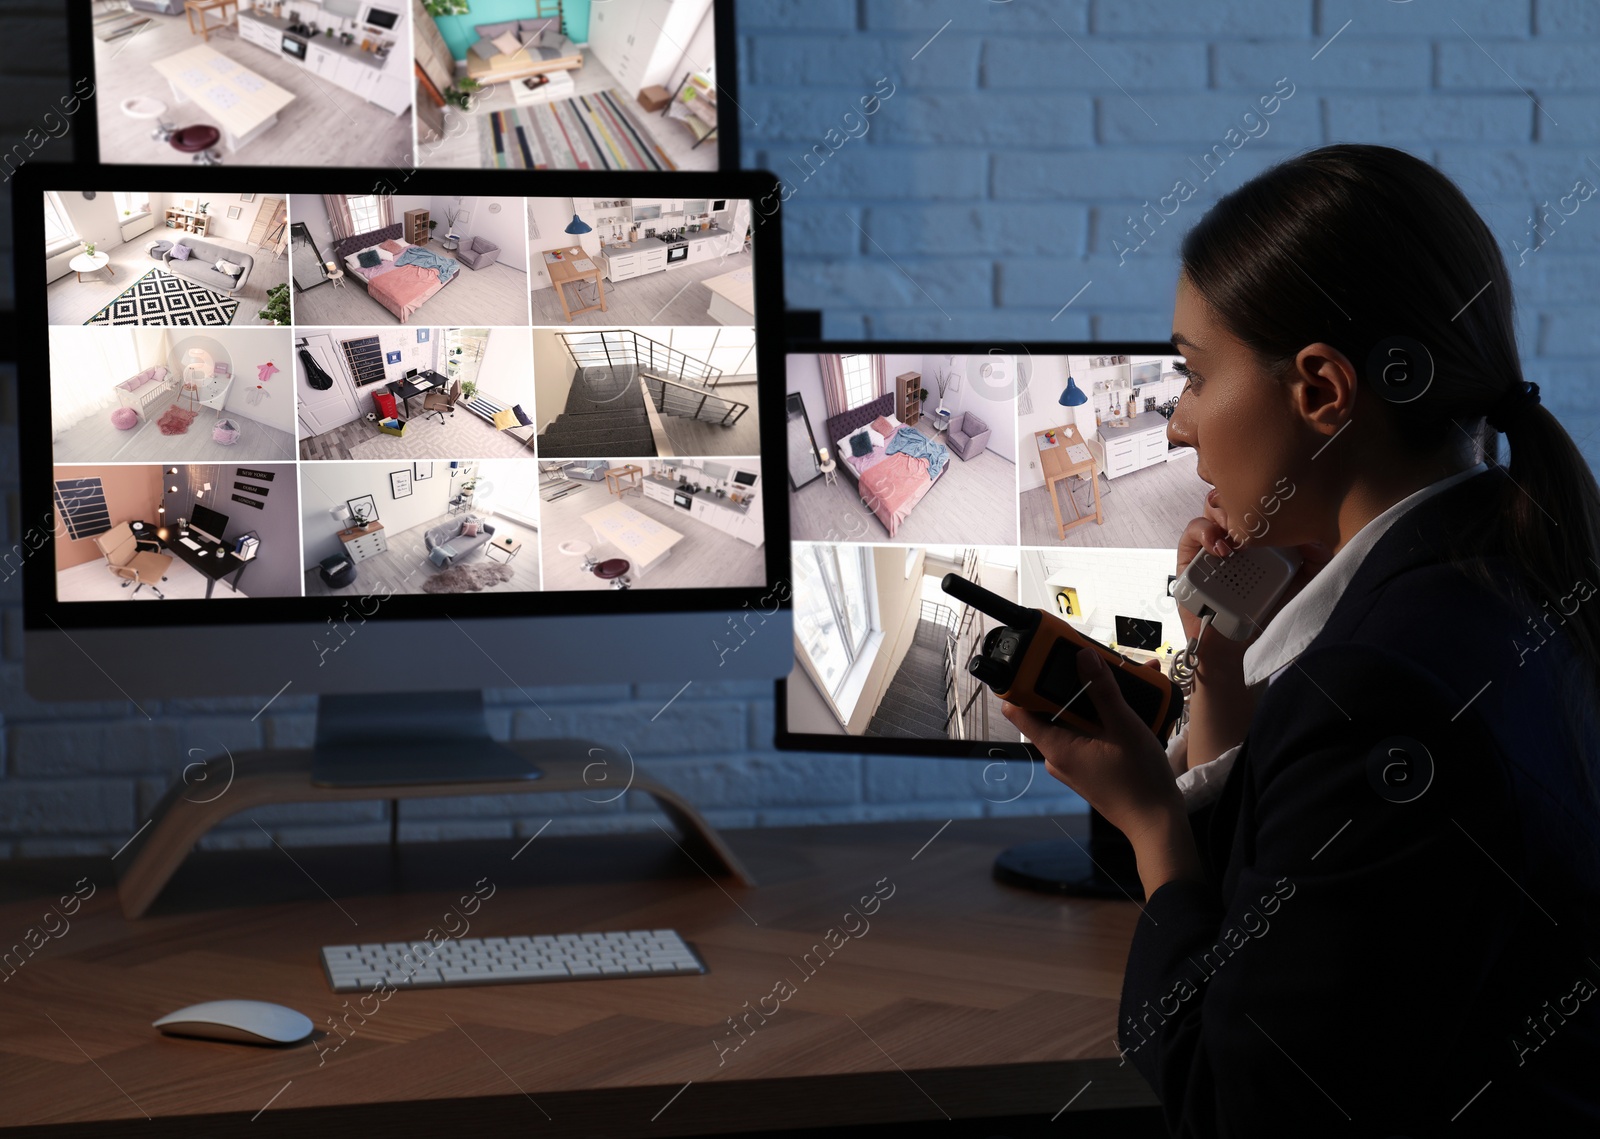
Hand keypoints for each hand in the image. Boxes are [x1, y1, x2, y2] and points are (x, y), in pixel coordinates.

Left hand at [1003, 648, 1183, 843]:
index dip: (1023, 682)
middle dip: (1072, 683)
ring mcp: (1071, 762)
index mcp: (1056, 746)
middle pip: (1050, 709)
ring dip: (1094, 699)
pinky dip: (1102, 718)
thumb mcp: (1124, 727)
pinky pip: (1087, 734)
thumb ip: (1103, 691)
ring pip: (1074, 720)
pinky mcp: (1087, 766)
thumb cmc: (1139, 779)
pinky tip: (1129, 704)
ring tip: (1122, 679)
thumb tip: (1084, 656)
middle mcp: (1056, 755)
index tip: (1038, 660)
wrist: (1156, 822)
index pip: (1017, 709)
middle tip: (1093, 663)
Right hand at [1175, 496, 1333, 648]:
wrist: (1239, 646)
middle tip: (1259, 516)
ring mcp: (1211, 545)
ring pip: (1212, 507)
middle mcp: (1236, 535)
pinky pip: (1192, 532)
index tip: (1284, 505)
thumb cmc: (1267, 615)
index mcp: (1261, 535)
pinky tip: (1221, 548)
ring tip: (1238, 532)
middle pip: (1235, 497)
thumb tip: (1317, 540)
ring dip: (1225, 510)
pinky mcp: (1190, 558)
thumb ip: (1313, 563)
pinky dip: (1206, 532)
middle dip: (1245, 497)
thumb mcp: (1300, 586)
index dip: (1269, 496)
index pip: (1260, 502)